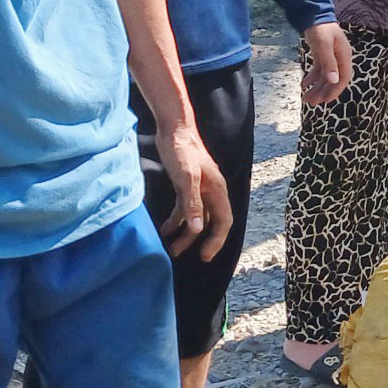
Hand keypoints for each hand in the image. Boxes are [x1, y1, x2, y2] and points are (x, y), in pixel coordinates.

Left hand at [154, 122, 232, 259]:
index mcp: (217, 190)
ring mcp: (199, 189)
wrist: (174, 129)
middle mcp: (211, 192)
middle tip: (193, 258)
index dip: (217, 240)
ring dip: (185, 234)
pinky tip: (164, 230)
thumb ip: (192, 204)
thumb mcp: (187, 178)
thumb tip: (198, 229)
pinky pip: (184, 210)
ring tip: (171, 250)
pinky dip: (175, 222)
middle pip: (211, 222)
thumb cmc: (183, 151)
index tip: (205, 256)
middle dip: (201, 241)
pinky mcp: (186, 186)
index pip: (224, 221)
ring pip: (196, 218)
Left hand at [299, 20, 351, 106]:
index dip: (335, 90)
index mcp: (344, 56)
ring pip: (325, 77)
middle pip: (333, 80)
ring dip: (317, 88)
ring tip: (306, 97)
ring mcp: (331, 57)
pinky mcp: (323, 55)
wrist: (313, 14)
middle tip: (311, 102)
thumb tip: (334, 81)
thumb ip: (328, 63)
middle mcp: (339, 58)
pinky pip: (319, 70)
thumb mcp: (323, 45)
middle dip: (323, 92)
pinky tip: (304, 84)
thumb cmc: (320, 28)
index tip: (325, 101)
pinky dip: (312, 78)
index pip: (343, 78)